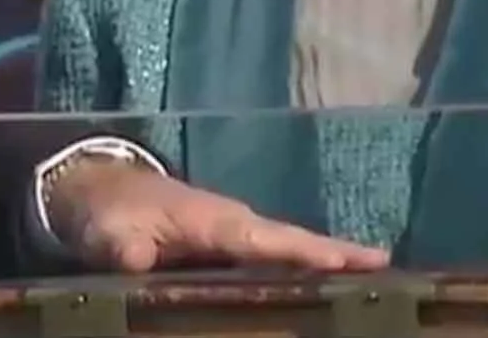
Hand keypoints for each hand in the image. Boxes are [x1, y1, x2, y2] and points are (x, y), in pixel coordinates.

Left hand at [48, 159, 388, 273]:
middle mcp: (236, 227)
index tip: (357, 260)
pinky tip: (328, 294)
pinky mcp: (231, 251)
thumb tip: (135, 260)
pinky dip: (304, 272)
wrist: (100, 193)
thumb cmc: (109, 212)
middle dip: (339, 257)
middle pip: (294, 244)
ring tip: (376, 287)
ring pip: (289, 253)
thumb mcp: (108, 231)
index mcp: (214, 221)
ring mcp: (236, 238)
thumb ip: (123, 247)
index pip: (269, 240)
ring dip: (329, 266)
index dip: (309, 253)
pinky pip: (275, 262)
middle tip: (387, 273)